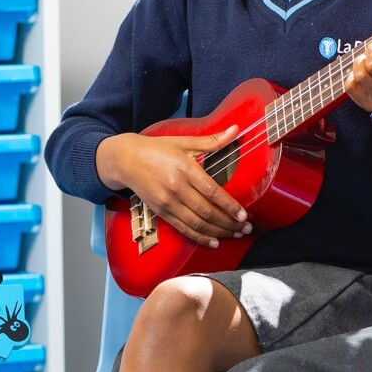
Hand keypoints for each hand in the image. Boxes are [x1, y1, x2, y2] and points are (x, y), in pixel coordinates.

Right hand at [95, 128, 250, 246]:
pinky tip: (214, 241)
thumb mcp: (184, 142)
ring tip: (235, 235)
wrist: (126, 160)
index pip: (212, 192)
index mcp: (185, 169)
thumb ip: (212, 141)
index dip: (229, 206)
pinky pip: (184, 229)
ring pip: (197, 224)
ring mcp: (167, 202)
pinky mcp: (161, 212)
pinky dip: (200, 238)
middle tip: (245, 228)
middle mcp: (176, 188)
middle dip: (229, 223)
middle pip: (207, 212)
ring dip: (219, 232)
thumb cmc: (157, 149)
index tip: (243, 215)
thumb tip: (236, 130)